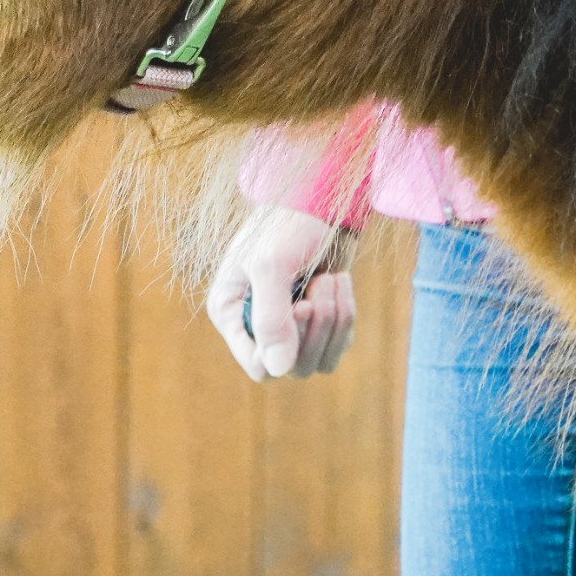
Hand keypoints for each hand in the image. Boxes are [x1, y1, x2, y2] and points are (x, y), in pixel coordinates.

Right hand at [208, 205, 356, 380]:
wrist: (322, 204)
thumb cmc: (287, 226)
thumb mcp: (271, 266)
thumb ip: (270, 319)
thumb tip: (277, 372)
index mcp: (229, 313)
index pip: (257, 365)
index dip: (283, 347)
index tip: (297, 305)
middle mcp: (255, 328)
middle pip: (292, 368)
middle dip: (316, 326)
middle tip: (320, 284)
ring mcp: (289, 330)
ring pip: (318, 362)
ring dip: (334, 320)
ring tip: (330, 280)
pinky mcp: (319, 327)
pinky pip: (338, 348)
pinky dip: (346, 317)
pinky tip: (339, 283)